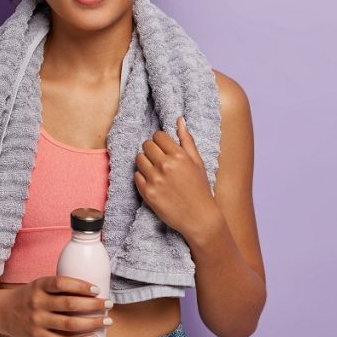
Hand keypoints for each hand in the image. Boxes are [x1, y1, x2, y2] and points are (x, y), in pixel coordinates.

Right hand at [0, 275, 113, 336]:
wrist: (0, 312)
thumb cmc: (27, 298)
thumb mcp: (39, 286)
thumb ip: (59, 288)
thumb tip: (91, 292)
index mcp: (39, 285)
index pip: (62, 283)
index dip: (81, 286)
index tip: (97, 290)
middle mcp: (38, 302)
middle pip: (70, 305)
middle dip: (94, 305)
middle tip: (109, 305)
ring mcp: (37, 321)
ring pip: (69, 324)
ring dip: (92, 323)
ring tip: (106, 322)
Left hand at [134, 116, 216, 237]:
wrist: (199, 217)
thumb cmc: (200, 188)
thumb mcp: (197, 162)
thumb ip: (186, 140)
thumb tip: (179, 119)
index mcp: (178, 155)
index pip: (158, 136)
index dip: (160, 140)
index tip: (164, 148)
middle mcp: (165, 165)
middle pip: (146, 145)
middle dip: (151, 149)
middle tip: (159, 159)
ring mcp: (155, 179)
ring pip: (139, 159)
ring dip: (145, 162)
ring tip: (155, 170)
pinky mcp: (147, 193)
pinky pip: (136, 175)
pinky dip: (142, 176)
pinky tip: (153, 182)